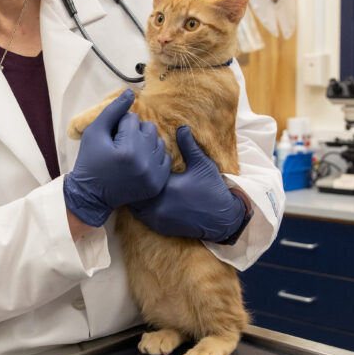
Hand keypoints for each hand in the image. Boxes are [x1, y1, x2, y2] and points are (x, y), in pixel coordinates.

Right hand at [64, 90, 169, 226]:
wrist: (91, 196)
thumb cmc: (90, 162)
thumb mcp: (94, 133)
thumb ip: (113, 111)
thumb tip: (130, 92)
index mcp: (127, 149)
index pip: (132, 119)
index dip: (119, 126)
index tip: (111, 139)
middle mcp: (144, 162)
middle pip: (149, 128)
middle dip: (135, 132)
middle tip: (121, 145)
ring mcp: (153, 174)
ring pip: (159, 141)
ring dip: (146, 143)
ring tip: (131, 153)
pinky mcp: (158, 183)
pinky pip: (165, 158)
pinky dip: (154, 157)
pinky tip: (140, 163)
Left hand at [128, 125, 247, 241]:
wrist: (222, 220)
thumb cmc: (212, 189)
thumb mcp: (202, 164)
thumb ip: (188, 146)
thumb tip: (181, 126)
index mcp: (166, 188)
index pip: (141, 175)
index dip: (137, 166)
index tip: (136, 158)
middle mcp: (158, 206)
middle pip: (133, 191)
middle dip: (132, 181)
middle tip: (130, 170)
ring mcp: (157, 219)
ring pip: (134, 205)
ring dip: (135, 195)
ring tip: (135, 183)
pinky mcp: (159, 227)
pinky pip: (140, 216)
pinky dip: (140, 207)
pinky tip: (143, 197)